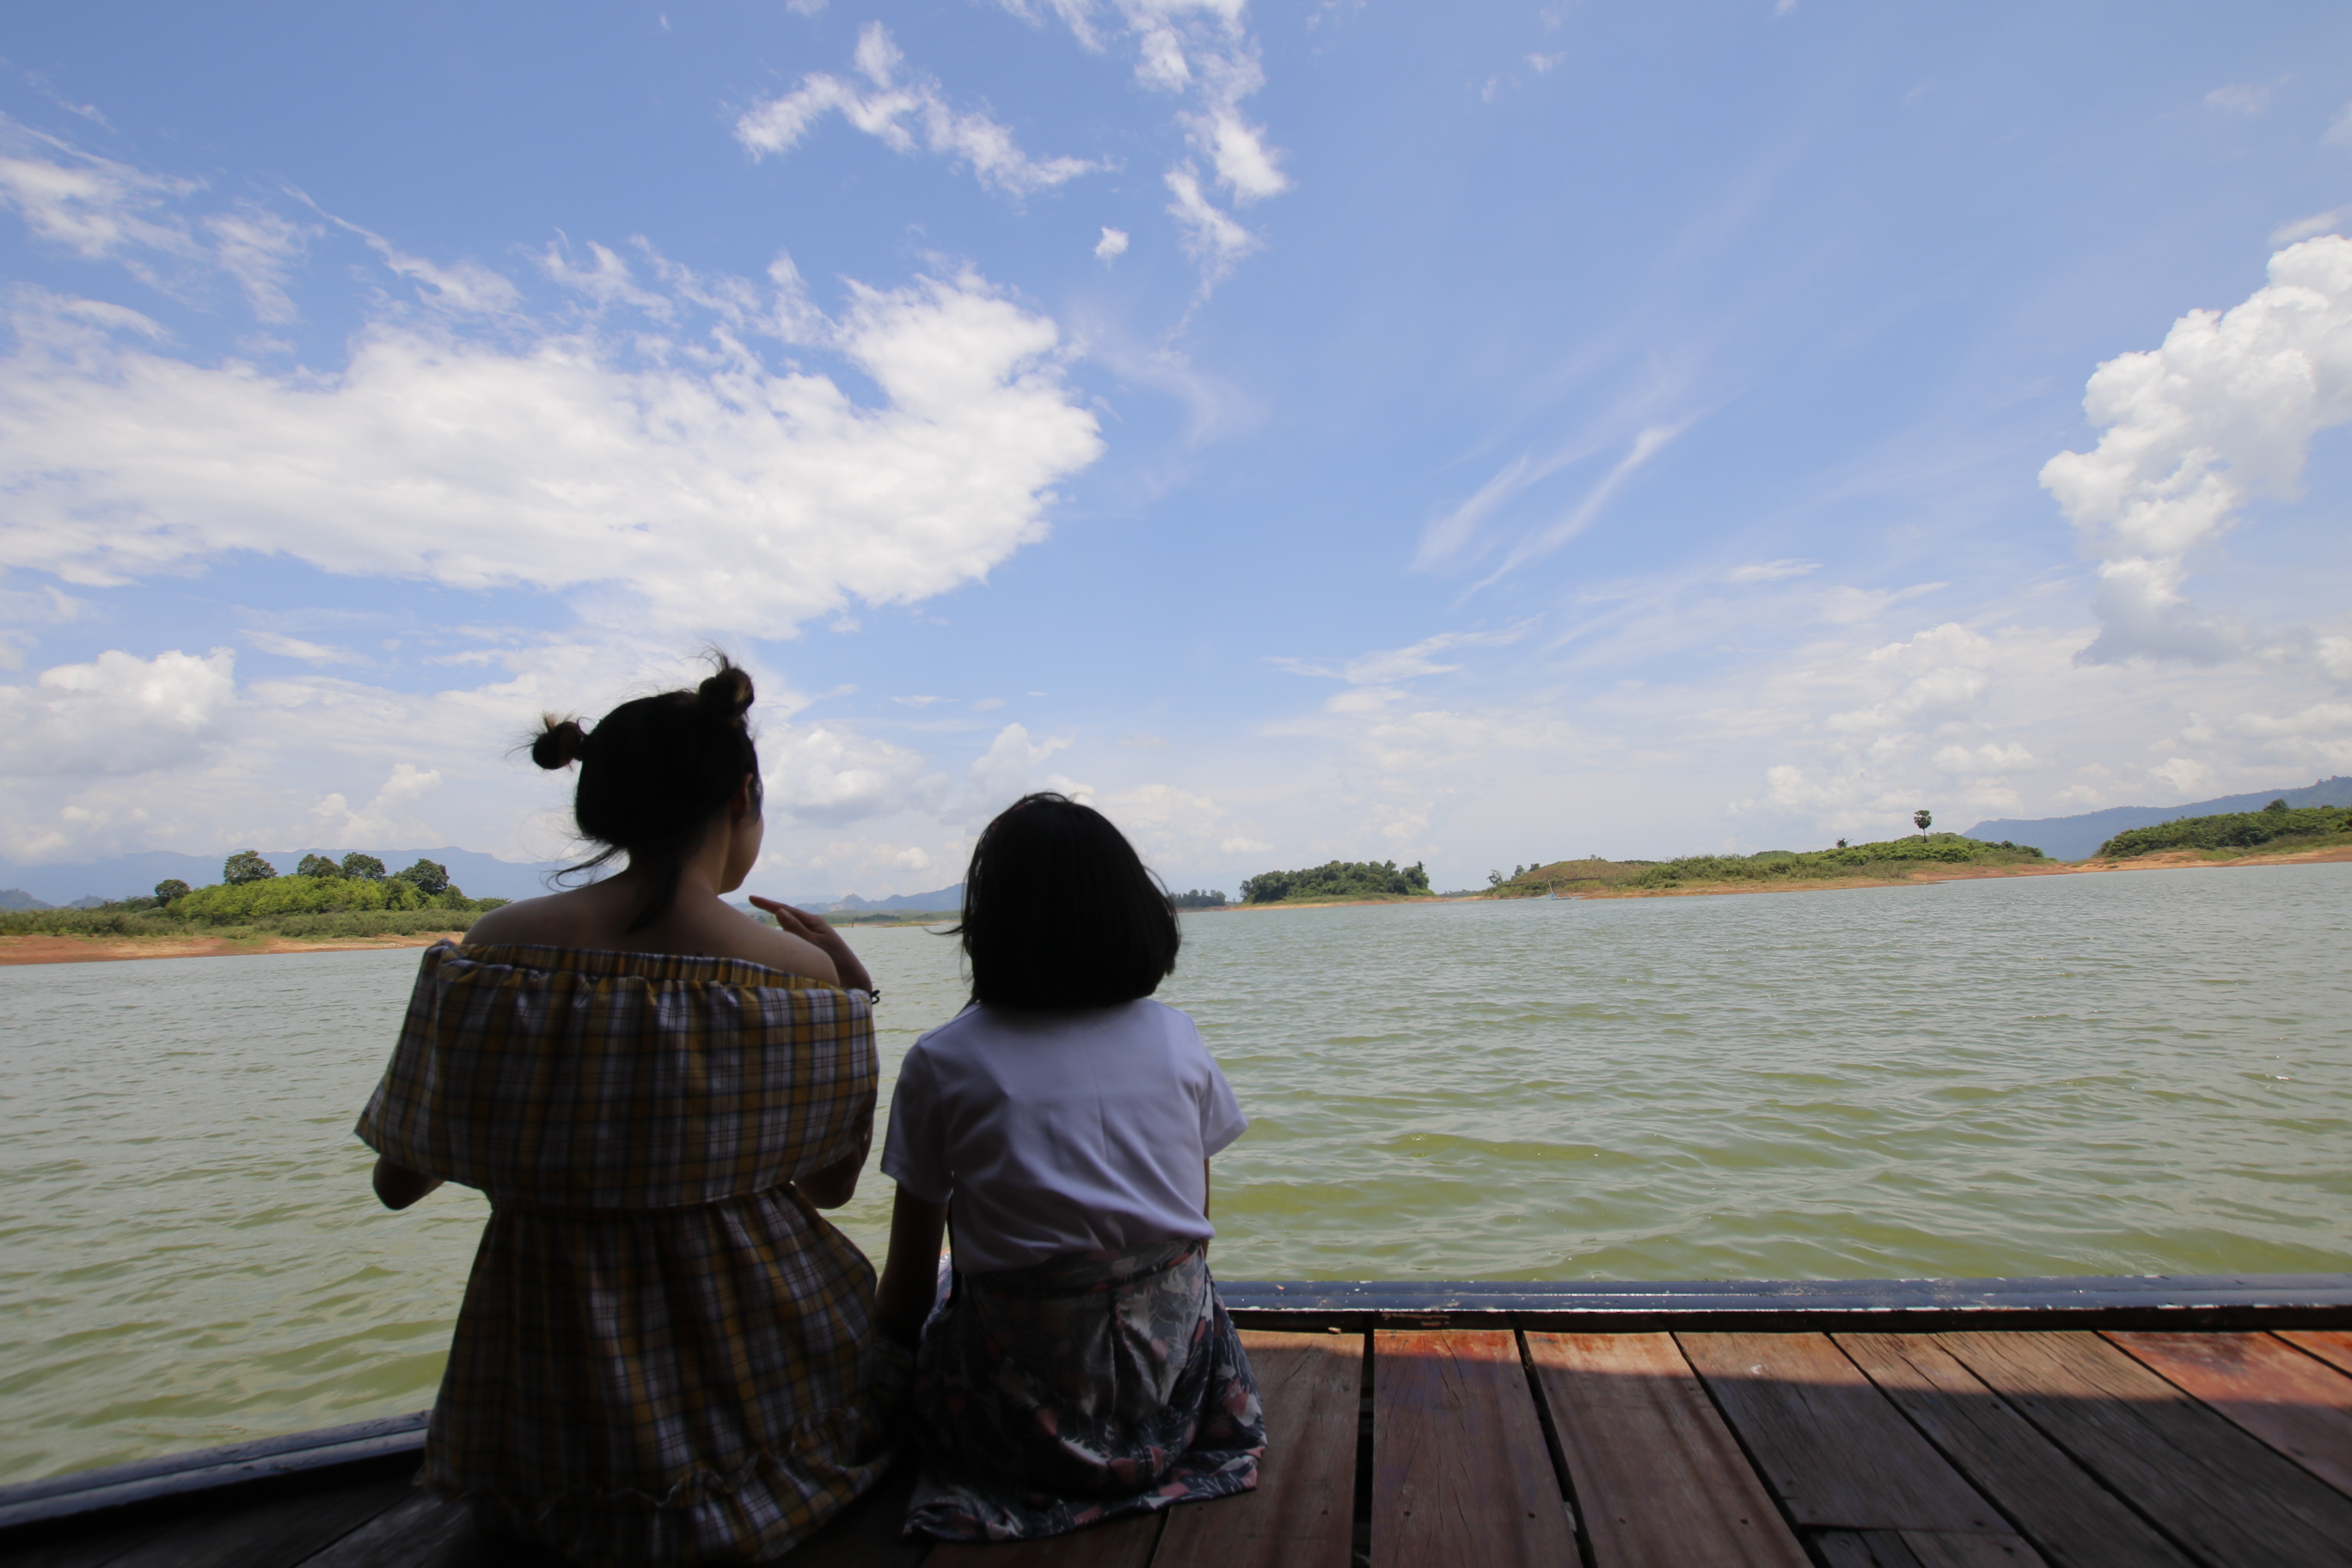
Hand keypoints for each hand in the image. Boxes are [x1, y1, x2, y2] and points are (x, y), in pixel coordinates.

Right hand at [749, 896, 874, 997]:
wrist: (851, 977)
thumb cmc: (835, 960)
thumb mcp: (813, 944)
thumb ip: (795, 929)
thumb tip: (779, 911)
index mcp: (813, 921)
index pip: (786, 909)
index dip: (767, 904)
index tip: (751, 897)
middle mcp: (812, 925)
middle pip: (787, 913)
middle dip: (770, 908)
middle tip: (752, 901)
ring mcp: (813, 934)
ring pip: (790, 925)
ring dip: (776, 920)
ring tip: (759, 915)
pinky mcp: (812, 945)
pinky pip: (793, 935)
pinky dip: (782, 934)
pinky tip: (776, 936)